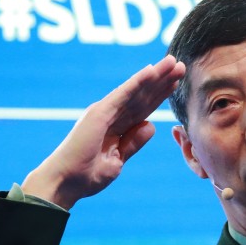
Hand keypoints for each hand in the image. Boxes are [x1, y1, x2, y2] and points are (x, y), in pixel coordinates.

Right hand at [21, 56, 185, 209]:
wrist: (64, 182)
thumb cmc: (86, 176)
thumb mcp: (117, 161)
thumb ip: (133, 143)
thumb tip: (151, 125)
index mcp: (115, 127)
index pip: (142, 108)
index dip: (159, 94)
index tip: (176, 83)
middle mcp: (110, 115)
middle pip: (142, 95)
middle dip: (162, 81)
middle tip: (181, 65)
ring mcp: (104, 111)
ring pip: (135, 91)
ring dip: (155, 76)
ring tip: (174, 61)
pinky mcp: (99, 113)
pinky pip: (123, 95)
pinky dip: (138, 82)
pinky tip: (152, 71)